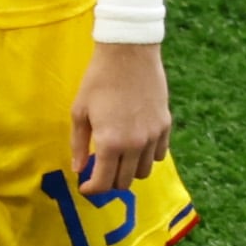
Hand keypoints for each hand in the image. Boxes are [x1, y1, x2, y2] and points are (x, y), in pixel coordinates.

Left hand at [70, 41, 171, 193]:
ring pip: (145, 171)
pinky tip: (134, 147)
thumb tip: (78, 168)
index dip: (92, 189)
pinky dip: (146, 158)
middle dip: (110, 183)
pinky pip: (159, 155)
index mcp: (112, 142)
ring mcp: (154, 135)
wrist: (129, 55)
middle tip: (98, 174)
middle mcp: (136, 144)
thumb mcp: (79, 113)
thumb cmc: (98, 82)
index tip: (85, 187)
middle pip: (126, 181)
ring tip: (116, 160)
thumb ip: (78, 144)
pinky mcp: (166, 125)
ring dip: (129, 171)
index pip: (104, 182)